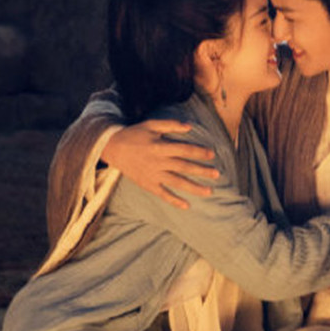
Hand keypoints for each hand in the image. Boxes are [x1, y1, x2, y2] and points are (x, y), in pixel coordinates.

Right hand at [101, 120, 219, 208]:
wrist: (112, 148)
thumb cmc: (134, 134)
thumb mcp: (151, 125)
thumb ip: (171, 124)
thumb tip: (190, 126)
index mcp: (159, 146)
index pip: (184, 150)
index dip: (199, 152)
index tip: (212, 154)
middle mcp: (158, 162)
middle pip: (184, 167)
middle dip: (201, 171)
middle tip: (217, 174)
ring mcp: (152, 175)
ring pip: (177, 182)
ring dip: (194, 188)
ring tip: (209, 191)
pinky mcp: (147, 184)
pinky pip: (163, 194)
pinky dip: (174, 200)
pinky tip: (187, 206)